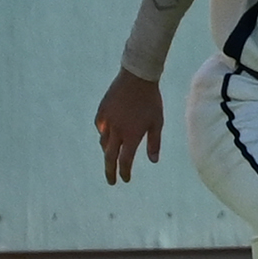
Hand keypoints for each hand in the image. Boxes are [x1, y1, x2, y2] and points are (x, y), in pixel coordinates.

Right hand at [94, 69, 164, 184]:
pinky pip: (100, 127)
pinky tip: (107, 134)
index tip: (125, 180)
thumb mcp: (157, 123)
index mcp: (131, 136)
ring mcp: (107, 121)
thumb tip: (153, 161)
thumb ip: (154, 143)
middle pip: (110, 158)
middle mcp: (117, 131)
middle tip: (111, 181)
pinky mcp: (102, 111)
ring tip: (111, 156)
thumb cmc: (151, 101)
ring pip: (104, 142)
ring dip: (108, 152)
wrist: (137, 77)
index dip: (125, 173)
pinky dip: (103, 134)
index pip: (125, 161)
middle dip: (110, 172)